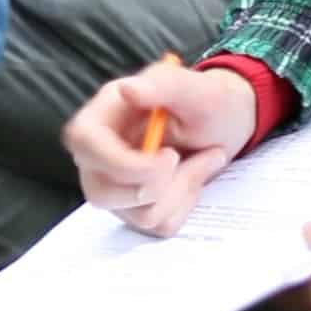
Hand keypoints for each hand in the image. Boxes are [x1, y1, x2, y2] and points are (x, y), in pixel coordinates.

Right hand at [62, 58, 257, 234]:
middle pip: (101, 192)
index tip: (168, 158)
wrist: (226, 124)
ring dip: (179, 190)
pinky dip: (184, 203)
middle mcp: (100, 155)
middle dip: (155, 186)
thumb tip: (128, 88)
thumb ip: (164, 85)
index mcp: (104, 117)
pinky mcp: (134, 208)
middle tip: (182, 157)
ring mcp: (114, 186)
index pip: (84, 144)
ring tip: (199, 160)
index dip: (120, 162)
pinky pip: (156, 224)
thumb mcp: (196, 88)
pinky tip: (191, 177)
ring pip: (134, 214)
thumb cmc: (208, 102)